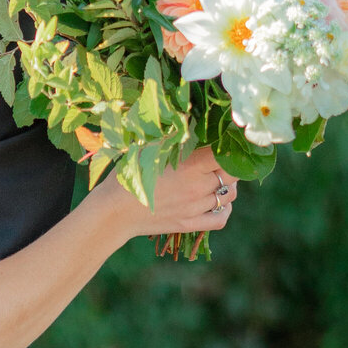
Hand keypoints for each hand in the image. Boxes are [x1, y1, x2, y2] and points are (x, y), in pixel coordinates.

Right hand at [96, 144, 239, 241]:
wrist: (114, 211)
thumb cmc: (127, 175)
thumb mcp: (148, 149)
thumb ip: (174, 139)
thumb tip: (191, 123)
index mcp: (190, 166)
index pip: (226, 155)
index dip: (232, 147)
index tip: (229, 142)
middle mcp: (198, 187)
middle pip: (233, 175)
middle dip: (232, 166)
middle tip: (221, 160)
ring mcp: (196, 208)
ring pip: (229, 197)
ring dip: (228, 186)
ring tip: (217, 179)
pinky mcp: (191, 224)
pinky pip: (221, 218)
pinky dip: (225, 209)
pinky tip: (217, 202)